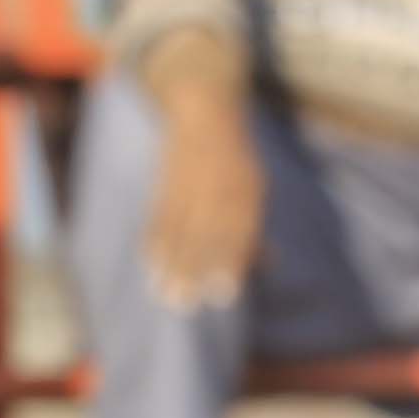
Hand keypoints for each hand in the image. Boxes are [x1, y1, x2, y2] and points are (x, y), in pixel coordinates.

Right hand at [137, 48, 265, 308]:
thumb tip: (268, 266)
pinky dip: (153, 241)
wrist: (204, 111)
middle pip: (203, 235)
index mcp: (247, 188)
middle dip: (193, 272)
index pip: (238, 231)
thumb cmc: (237, 162)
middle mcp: (217, 185)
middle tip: (184, 306)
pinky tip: (150, 265)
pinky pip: (158, 215)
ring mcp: (188, 182)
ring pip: (177, 229)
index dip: (229, 264)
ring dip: (169, 264)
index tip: (223, 296)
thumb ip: (256, 228)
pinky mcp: (165, 181)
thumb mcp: (255, 188)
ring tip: (163, 295)